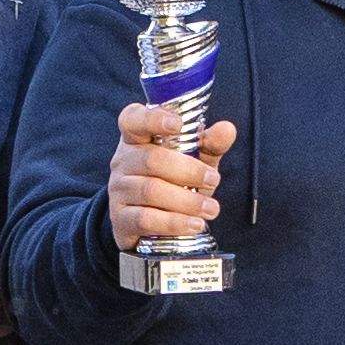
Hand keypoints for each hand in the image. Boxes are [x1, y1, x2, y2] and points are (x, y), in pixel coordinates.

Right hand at [108, 106, 232, 248]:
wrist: (147, 226)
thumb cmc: (171, 182)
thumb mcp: (193, 161)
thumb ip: (209, 144)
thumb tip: (226, 129)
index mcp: (137, 139)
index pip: (133, 120)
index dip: (152, 118)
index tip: (178, 124)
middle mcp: (123, 161)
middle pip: (151, 159)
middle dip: (188, 171)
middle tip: (214, 180)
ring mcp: (118, 190)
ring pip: (150, 191)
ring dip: (186, 201)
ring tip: (211, 209)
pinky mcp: (120, 219)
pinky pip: (145, 219)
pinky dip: (174, 222)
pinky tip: (194, 224)